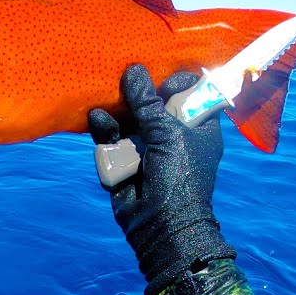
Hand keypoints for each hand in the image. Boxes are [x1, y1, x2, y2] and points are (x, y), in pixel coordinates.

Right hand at [88, 64, 235, 294]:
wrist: (160, 224)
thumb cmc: (179, 176)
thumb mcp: (168, 134)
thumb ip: (149, 102)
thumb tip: (133, 70)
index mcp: (197, 126)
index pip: (190, 92)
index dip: (177, 83)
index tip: (162, 84)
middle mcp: (172, 132)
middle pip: (153, 101)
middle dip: (138, 91)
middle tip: (126, 80)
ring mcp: (146, 146)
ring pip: (128, 117)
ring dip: (117, 108)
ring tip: (108, 98)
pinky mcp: (123, 158)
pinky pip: (111, 136)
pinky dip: (104, 127)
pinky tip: (98, 117)